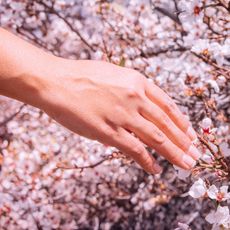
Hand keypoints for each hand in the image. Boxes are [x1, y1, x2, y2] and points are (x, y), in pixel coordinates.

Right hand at [39, 59, 199, 173]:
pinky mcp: (108, 131)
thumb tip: (139, 108)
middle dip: (183, 140)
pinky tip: (155, 169)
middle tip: (194, 153)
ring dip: (173, 153)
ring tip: (184, 164)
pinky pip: (134, 149)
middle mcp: (134, 97)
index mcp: (136, 81)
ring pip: (156, 138)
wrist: (56, 81)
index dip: (181, 121)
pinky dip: (147, 161)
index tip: (189, 133)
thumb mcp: (113, 75)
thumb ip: (130, 90)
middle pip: (166, 123)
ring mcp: (122, 115)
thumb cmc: (81, 76)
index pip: (167, 104)